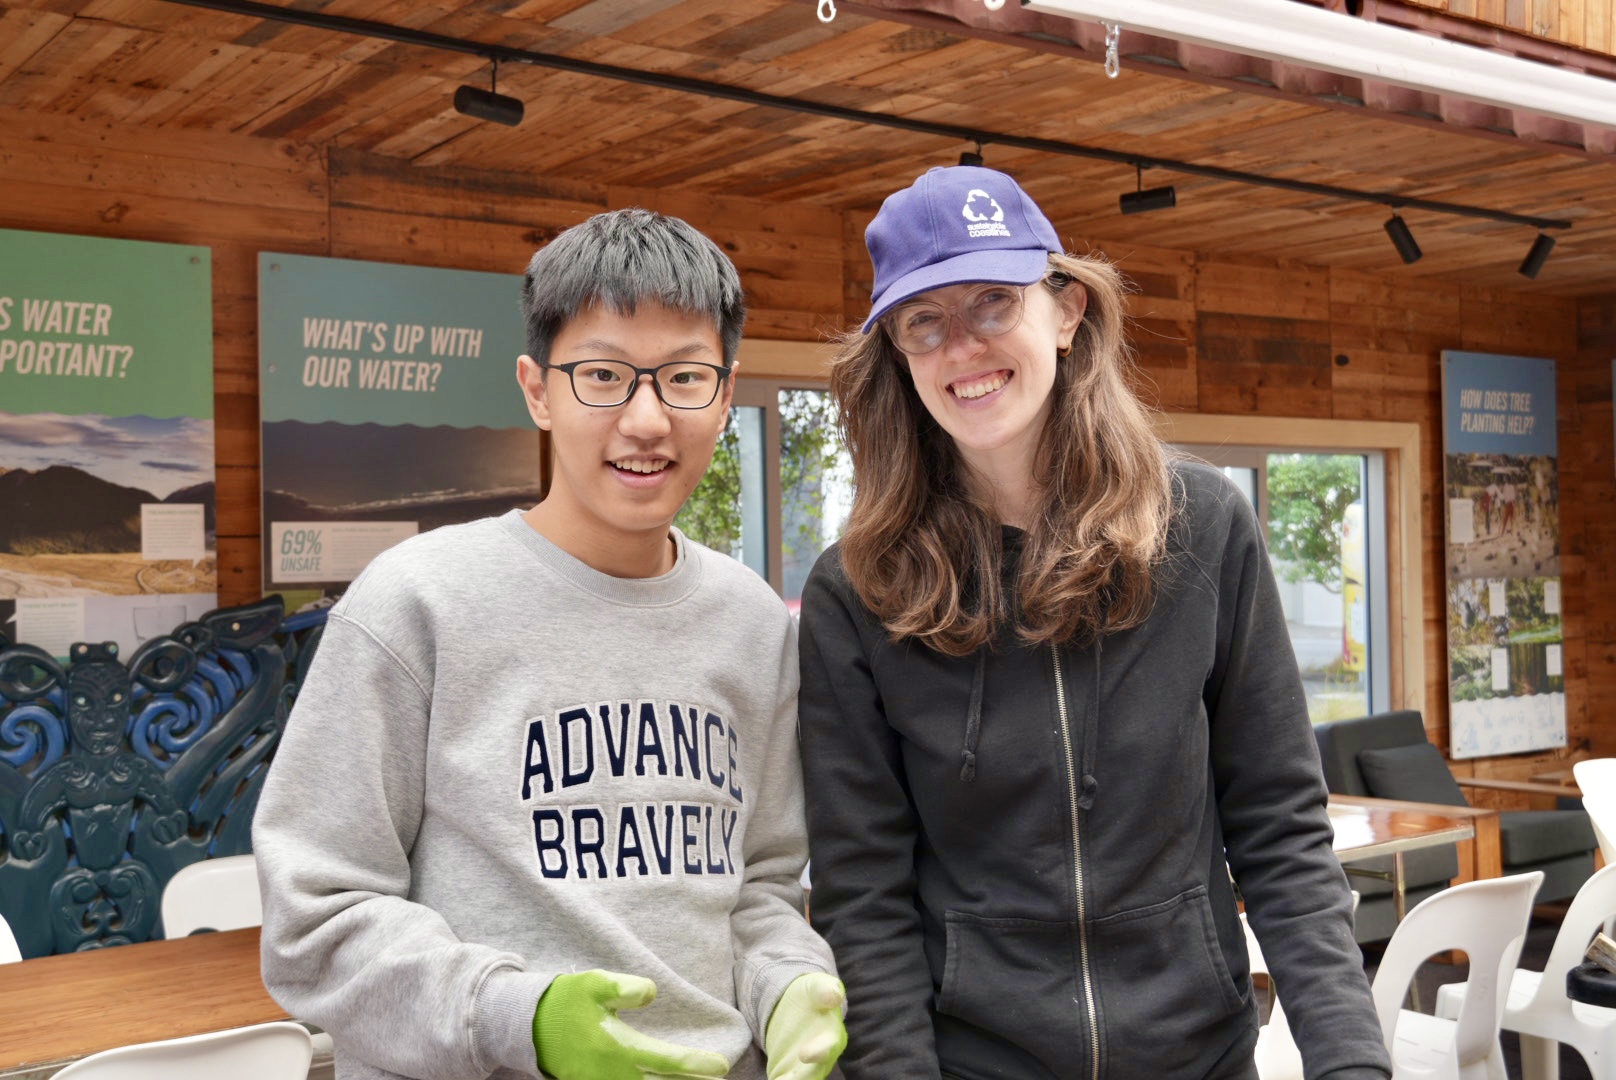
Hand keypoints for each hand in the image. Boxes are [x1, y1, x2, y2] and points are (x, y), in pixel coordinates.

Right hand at [532, 969, 729, 1079]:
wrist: (528, 1025)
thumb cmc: (566, 1002)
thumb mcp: (593, 985)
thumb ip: (623, 988)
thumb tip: (652, 993)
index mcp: (618, 1049)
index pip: (667, 1062)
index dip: (696, 1065)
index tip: (722, 1066)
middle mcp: (613, 1074)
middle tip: (719, 1079)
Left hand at [764, 973, 846, 1079]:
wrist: (796, 1007)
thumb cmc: (811, 996)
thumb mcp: (815, 986)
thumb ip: (824, 989)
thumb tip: (834, 995)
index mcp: (833, 1037)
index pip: (829, 1048)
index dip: (819, 1052)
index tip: (804, 1055)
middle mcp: (822, 1060)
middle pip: (814, 1075)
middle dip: (803, 1079)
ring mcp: (806, 1071)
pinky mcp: (789, 1075)